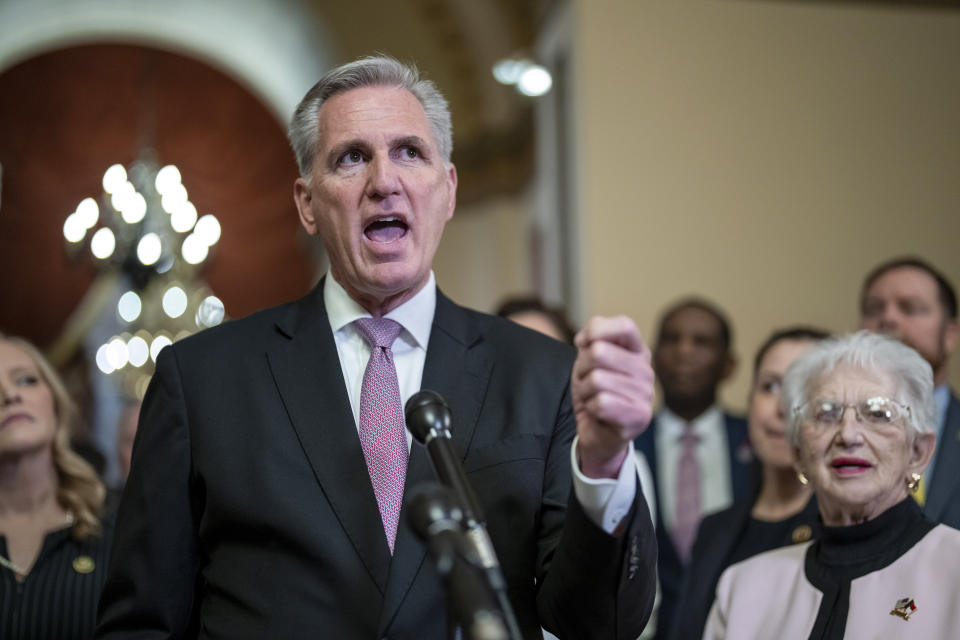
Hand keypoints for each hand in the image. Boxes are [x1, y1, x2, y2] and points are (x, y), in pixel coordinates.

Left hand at [571, 316, 653, 478]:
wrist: (597, 432)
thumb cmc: (595, 391)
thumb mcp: (588, 360)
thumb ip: (591, 340)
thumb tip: (586, 339)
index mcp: (638, 351)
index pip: (625, 326)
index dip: (597, 330)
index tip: (583, 344)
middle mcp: (646, 370)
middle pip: (600, 352)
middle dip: (582, 368)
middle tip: (587, 381)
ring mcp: (646, 394)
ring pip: (597, 379)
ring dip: (585, 391)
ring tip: (594, 398)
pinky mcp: (640, 416)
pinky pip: (601, 403)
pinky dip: (591, 408)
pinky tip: (599, 413)